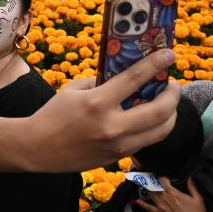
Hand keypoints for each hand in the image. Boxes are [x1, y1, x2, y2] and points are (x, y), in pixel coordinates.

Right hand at [20, 49, 179, 171]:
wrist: (38, 148)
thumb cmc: (53, 114)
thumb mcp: (73, 90)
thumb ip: (99, 83)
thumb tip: (124, 77)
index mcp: (97, 103)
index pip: (134, 79)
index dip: (155, 64)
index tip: (169, 54)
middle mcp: (112, 126)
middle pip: (159, 111)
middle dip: (173, 95)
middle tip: (174, 85)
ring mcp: (118, 145)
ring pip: (160, 131)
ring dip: (171, 114)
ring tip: (168, 103)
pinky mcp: (118, 157)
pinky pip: (146, 141)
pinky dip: (154, 127)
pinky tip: (152, 118)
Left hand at [135, 177, 207, 211]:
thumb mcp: (198, 199)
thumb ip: (193, 187)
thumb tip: (190, 178)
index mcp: (173, 193)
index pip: (163, 180)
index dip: (163, 176)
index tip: (164, 176)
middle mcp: (165, 198)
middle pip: (155, 185)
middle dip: (152, 180)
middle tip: (149, 176)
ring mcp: (161, 206)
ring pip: (150, 194)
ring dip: (147, 188)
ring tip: (144, 183)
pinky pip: (149, 208)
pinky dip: (142, 204)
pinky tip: (137, 201)